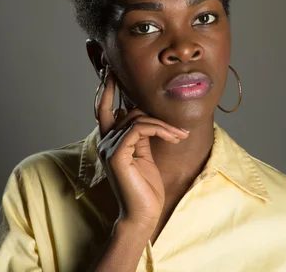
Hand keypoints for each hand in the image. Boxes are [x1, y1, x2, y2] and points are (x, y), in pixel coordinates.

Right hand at [96, 68, 188, 230]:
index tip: (109, 71)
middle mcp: (106, 142)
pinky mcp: (118, 155)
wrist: (142, 213)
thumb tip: (141, 115)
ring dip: (164, 125)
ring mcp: (109, 148)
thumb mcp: (144, 153)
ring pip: (137, 118)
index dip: (106, 90)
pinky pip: (140, 128)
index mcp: (111, 141)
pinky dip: (160, 129)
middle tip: (160, 113)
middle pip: (124, 110)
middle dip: (142, 106)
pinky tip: (174, 139)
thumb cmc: (146, 187)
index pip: (104, 109)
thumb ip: (140, 134)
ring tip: (181, 138)